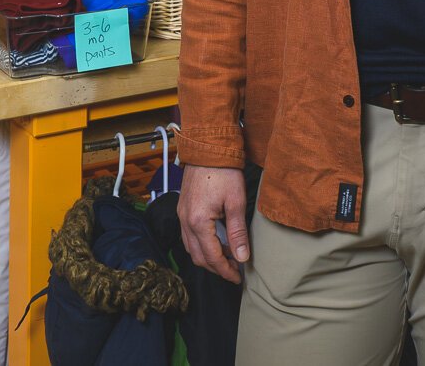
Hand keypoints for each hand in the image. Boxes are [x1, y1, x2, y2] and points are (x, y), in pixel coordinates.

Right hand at [179, 164, 249, 283]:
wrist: (208, 148)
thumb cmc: (224, 171)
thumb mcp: (236, 202)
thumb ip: (237, 232)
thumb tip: (242, 257)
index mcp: (198, 222)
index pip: (212, 257)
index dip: (226, 270)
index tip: (238, 277)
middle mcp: (185, 221)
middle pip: (198, 257)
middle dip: (216, 267)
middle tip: (235, 270)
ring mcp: (181, 214)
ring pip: (191, 248)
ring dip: (208, 257)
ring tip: (228, 257)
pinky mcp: (182, 208)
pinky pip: (188, 235)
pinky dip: (201, 245)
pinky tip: (216, 241)